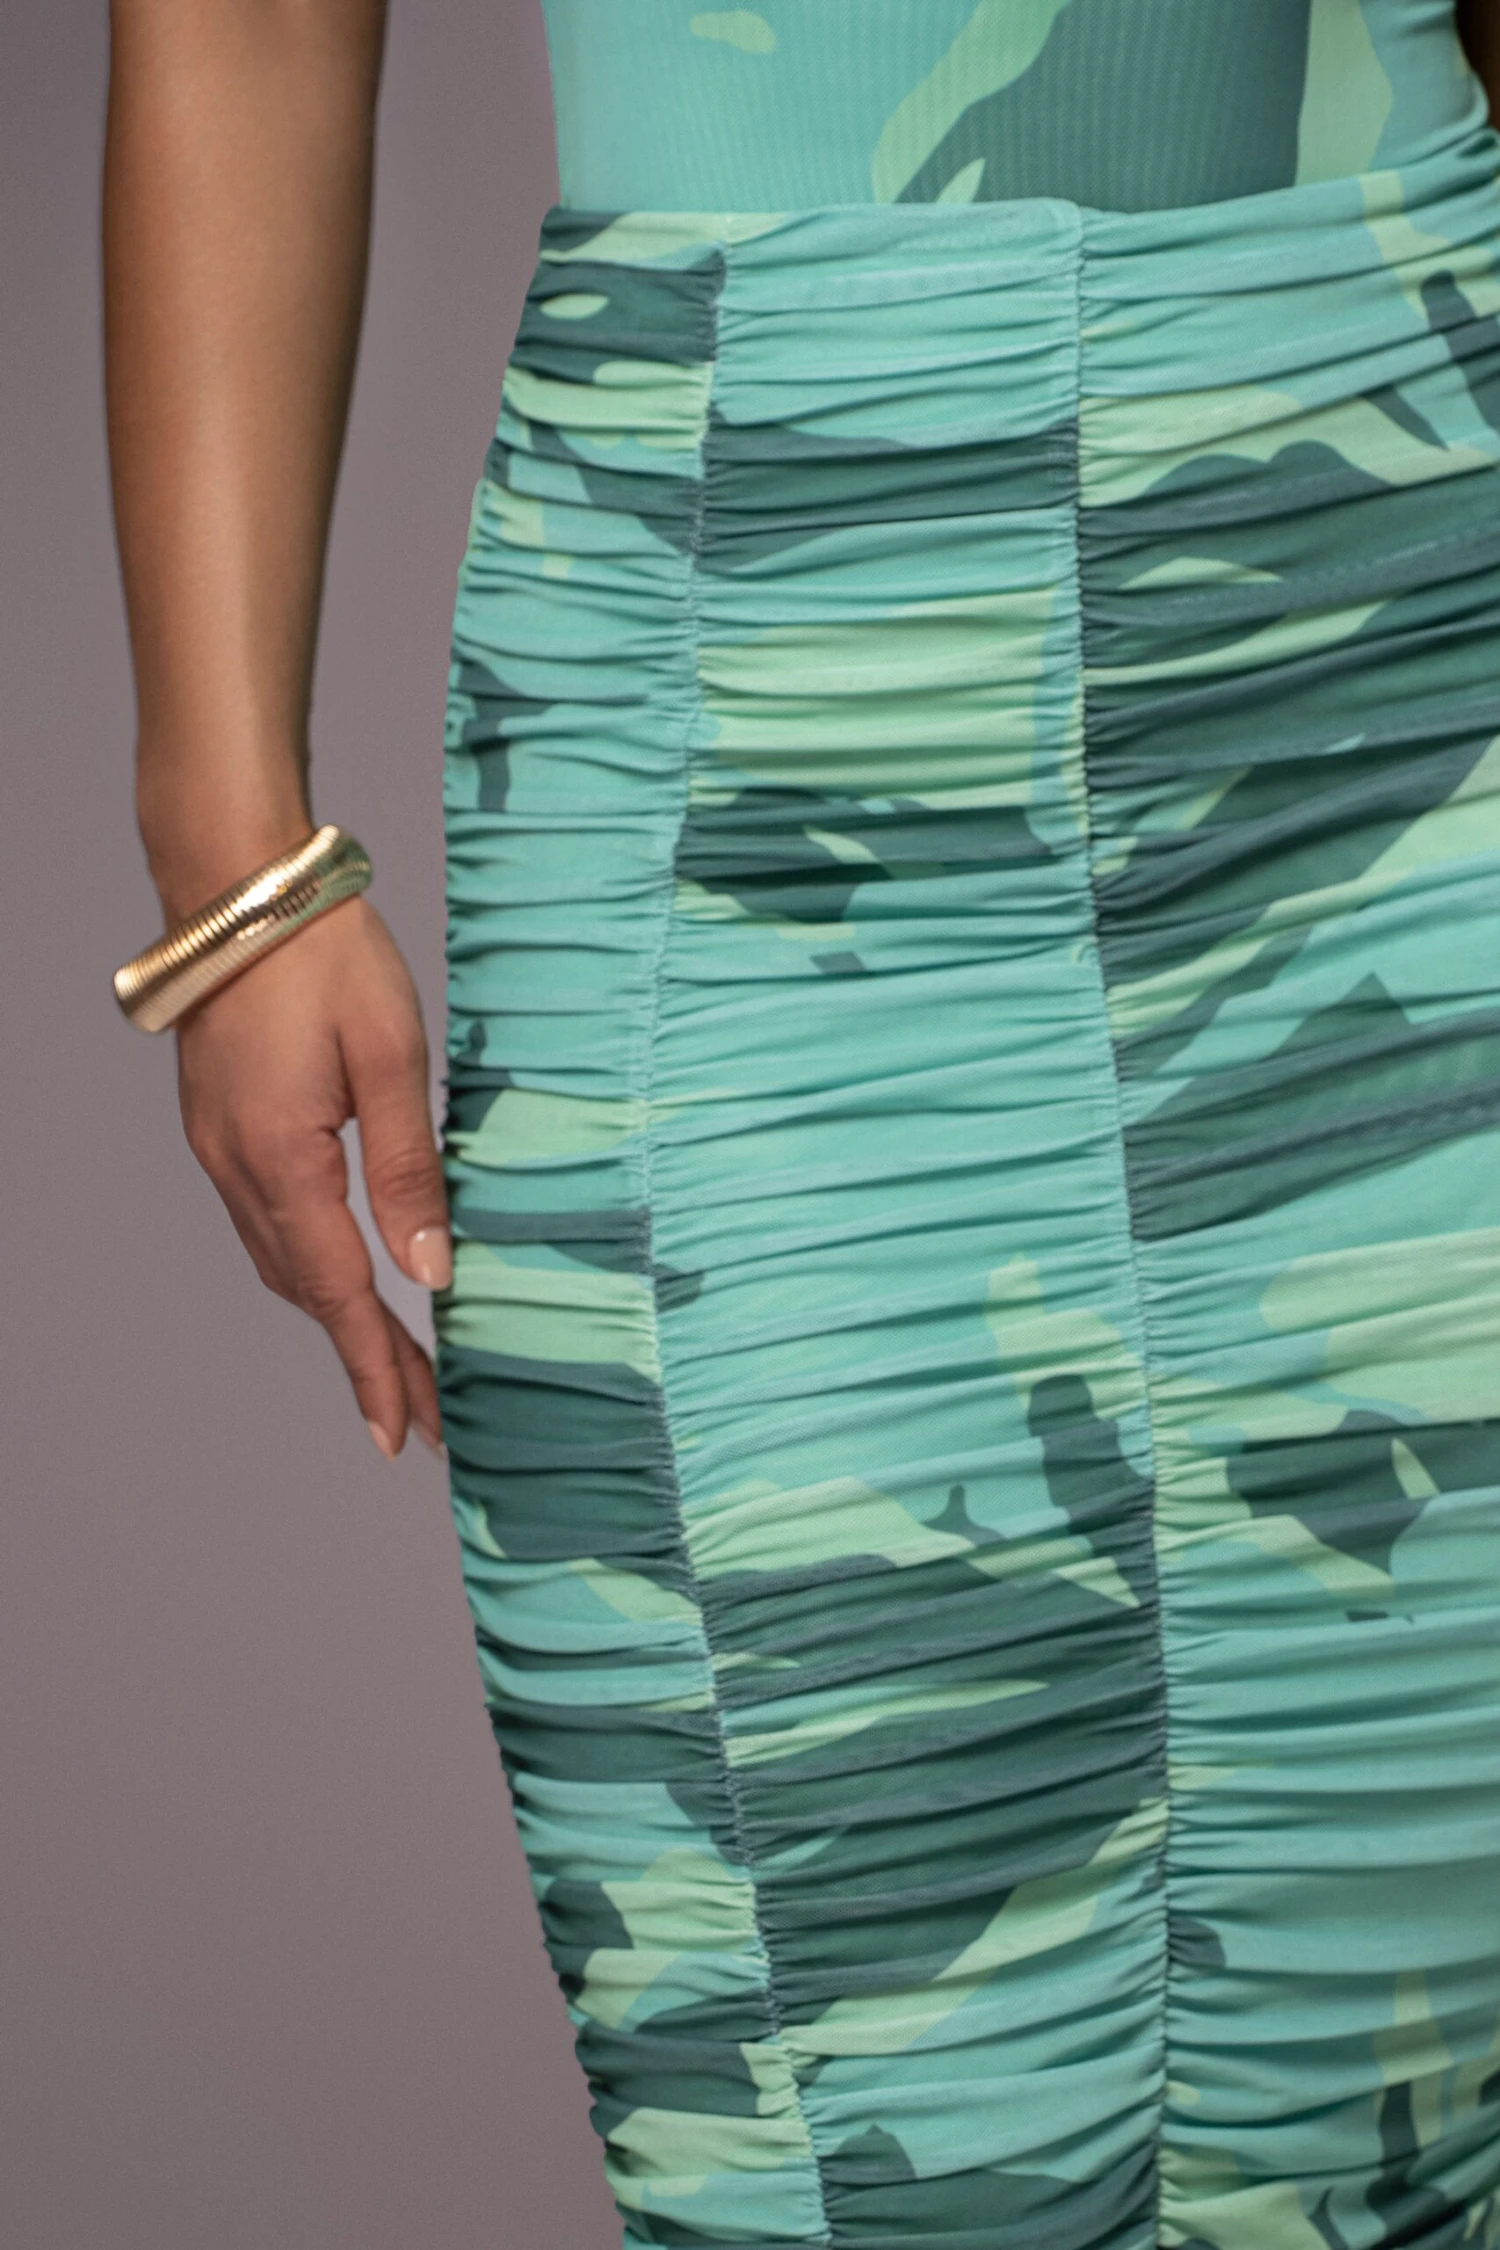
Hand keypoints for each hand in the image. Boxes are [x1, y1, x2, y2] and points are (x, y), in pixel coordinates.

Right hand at [175, 895, 448, 1460]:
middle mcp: (235, 1167)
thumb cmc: (325, 954)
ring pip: (280, 1262)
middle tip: (422, 1415)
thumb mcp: (392, 1057)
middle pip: (306, 1294)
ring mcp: (218, 1148)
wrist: (241, 883)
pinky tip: (343, 1275)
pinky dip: (308, 1266)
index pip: (338, 1294)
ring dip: (335, 1317)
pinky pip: (266, 1222)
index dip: (375, 1369)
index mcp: (280, 1158)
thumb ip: (410, 1170)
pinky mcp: (220, 1126)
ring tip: (392, 1362)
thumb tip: (433, 1269)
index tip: (404, 1435)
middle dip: (365, 1358)